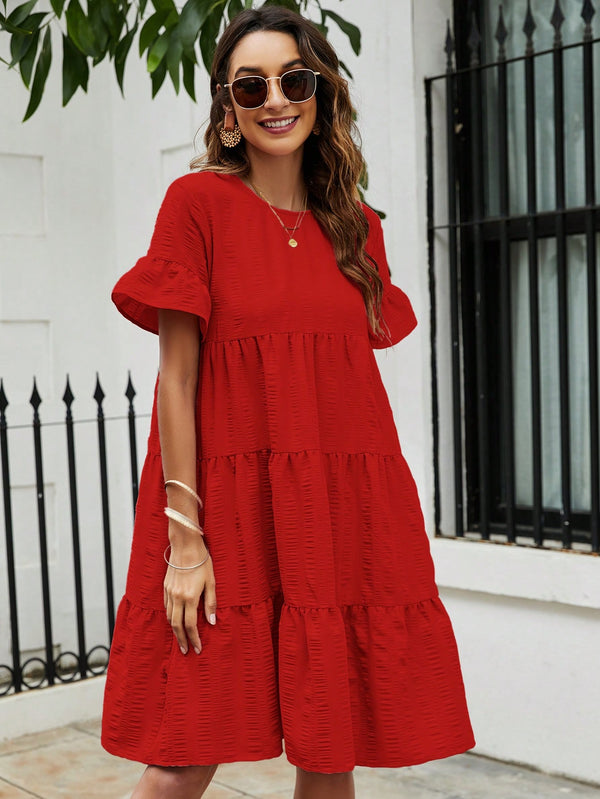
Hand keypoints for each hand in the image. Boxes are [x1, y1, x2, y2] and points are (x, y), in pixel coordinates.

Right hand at [163, 539, 216, 654]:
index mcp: (190, 597)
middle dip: (182, 639)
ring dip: (174, 630)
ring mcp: (169, 592)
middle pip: (177, 625)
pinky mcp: (165, 587)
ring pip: (169, 617)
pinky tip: (173, 620)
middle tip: (185, 651)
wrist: (185, 545)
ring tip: (180, 639)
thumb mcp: (211, 581)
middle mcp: (177, 597)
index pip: (191, 625)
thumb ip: (211, 602)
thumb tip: (211, 622)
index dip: (194, 638)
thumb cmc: (202, 561)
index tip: (197, 648)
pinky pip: (165, 607)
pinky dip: (169, 617)